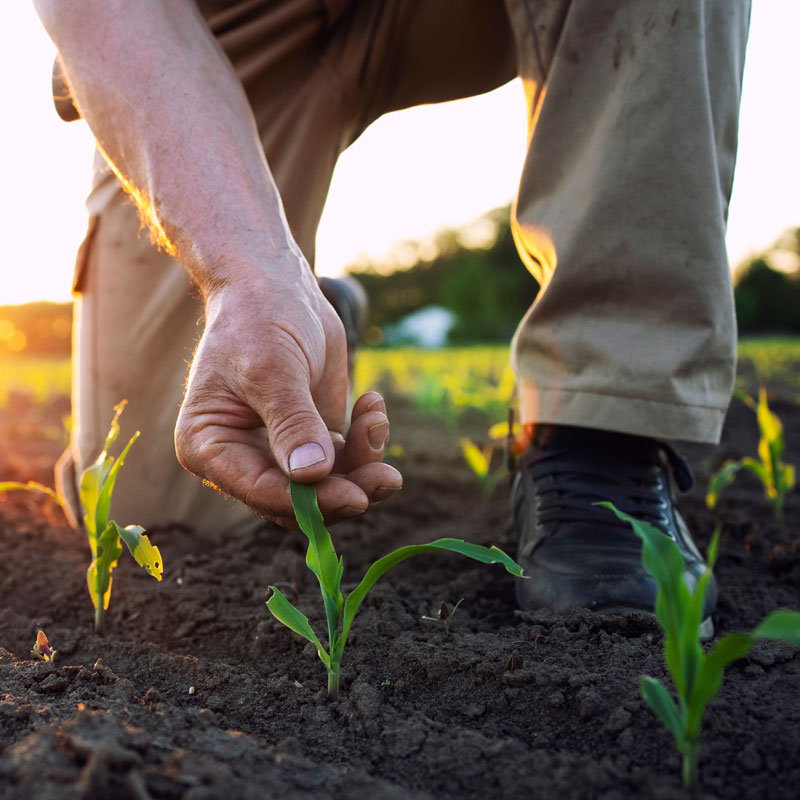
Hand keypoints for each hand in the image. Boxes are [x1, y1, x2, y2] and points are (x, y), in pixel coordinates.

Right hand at [174, 277, 401, 527]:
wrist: (276, 286)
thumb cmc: (258, 320)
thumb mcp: (271, 369)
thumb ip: (292, 422)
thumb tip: (312, 475)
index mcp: (210, 447)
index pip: (260, 492)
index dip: (309, 502)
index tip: (354, 497)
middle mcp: (242, 458)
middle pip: (298, 501)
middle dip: (345, 490)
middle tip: (387, 477)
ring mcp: (280, 450)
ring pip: (327, 486)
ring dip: (362, 464)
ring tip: (377, 420)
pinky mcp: (312, 437)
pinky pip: (346, 459)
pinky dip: (366, 440)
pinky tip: (372, 405)